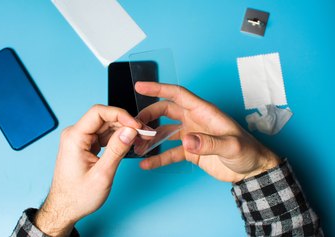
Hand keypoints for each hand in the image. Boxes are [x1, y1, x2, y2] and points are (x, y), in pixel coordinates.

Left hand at [34, 105, 139, 236]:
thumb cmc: (77, 196)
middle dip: (125, 123)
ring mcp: (80, 139)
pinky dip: (117, 138)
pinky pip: (103, 135)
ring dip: (123, 130)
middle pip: (104, 118)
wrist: (64, 209)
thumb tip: (130, 130)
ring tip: (139, 138)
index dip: (120, 114)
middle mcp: (75, 134)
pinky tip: (128, 142)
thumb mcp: (102, 174)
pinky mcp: (85, 145)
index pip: (98, 112)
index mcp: (74, 138)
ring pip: (105, 126)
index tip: (135, 124)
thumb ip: (117, 150)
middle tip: (143, 132)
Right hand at [135, 82, 279, 182]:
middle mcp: (195, 120)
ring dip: (151, 137)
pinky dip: (159, 157)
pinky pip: (170, 152)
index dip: (158, 88)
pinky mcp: (191, 151)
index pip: (177, 94)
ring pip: (165, 131)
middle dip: (149, 115)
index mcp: (204, 112)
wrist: (253, 170)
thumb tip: (187, 140)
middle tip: (134, 125)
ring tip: (137, 146)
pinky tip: (148, 163)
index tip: (140, 86)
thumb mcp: (232, 146)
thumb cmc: (248, 151)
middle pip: (166, 111)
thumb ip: (209, 143)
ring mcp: (192, 135)